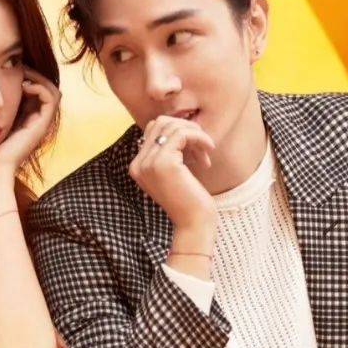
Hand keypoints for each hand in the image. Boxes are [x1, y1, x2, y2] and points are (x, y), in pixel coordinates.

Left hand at [0, 68, 59, 179]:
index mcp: (25, 119)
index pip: (34, 90)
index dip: (26, 76)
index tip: (9, 70)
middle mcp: (36, 120)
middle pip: (45, 87)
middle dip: (33, 73)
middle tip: (17, 67)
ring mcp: (41, 122)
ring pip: (51, 89)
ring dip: (38, 77)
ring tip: (22, 75)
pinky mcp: (42, 124)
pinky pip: (51, 97)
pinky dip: (40, 86)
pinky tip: (23, 85)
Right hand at [129, 116, 216, 230]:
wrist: (194, 224)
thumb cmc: (189, 200)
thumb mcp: (175, 173)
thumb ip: (170, 151)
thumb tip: (180, 124)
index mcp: (137, 166)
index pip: (153, 130)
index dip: (177, 132)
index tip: (194, 148)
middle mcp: (138, 164)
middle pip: (160, 123)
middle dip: (185, 129)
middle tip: (202, 146)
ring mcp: (148, 163)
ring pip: (171, 126)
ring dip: (195, 134)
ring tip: (206, 151)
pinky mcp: (163, 163)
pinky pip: (182, 134)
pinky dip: (199, 137)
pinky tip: (210, 149)